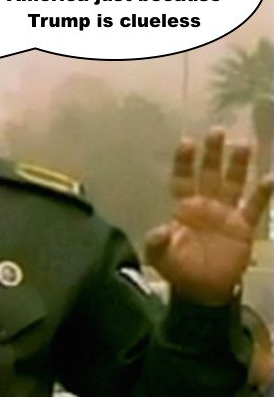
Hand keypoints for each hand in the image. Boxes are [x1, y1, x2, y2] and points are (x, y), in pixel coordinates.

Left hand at [145, 129, 272, 305]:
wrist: (203, 288)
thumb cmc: (178, 268)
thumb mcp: (160, 257)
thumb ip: (158, 243)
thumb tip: (157, 232)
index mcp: (182, 207)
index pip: (183, 179)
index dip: (184, 162)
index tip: (187, 142)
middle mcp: (205, 204)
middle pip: (209, 174)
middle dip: (212, 154)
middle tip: (217, 131)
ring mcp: (226, 213)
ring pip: (233, 183)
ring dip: (238, 166)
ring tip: (244, 144)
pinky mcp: (243, 227)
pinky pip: (254, 207)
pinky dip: (262, 193)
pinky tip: (270, 177)